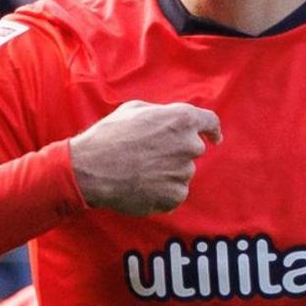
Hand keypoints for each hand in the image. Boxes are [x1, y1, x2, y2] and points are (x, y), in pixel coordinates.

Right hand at [68, 101, 221, 214]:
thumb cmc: (109, 136)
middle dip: (177, 152)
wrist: (91, 169)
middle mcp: (188, 145)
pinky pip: (175, 194)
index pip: (211, 122)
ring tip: (140, 173)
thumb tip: (171, 121)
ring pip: (183, 173)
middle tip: (150, 156)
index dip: (212, 130)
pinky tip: (141, 187)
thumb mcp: (134, 110)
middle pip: (193, 150)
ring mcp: (183, 172)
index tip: (214, 139)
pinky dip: (162, 193)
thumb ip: (161, 113)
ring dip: (168, 173)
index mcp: (182, 119)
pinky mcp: (175, 196)